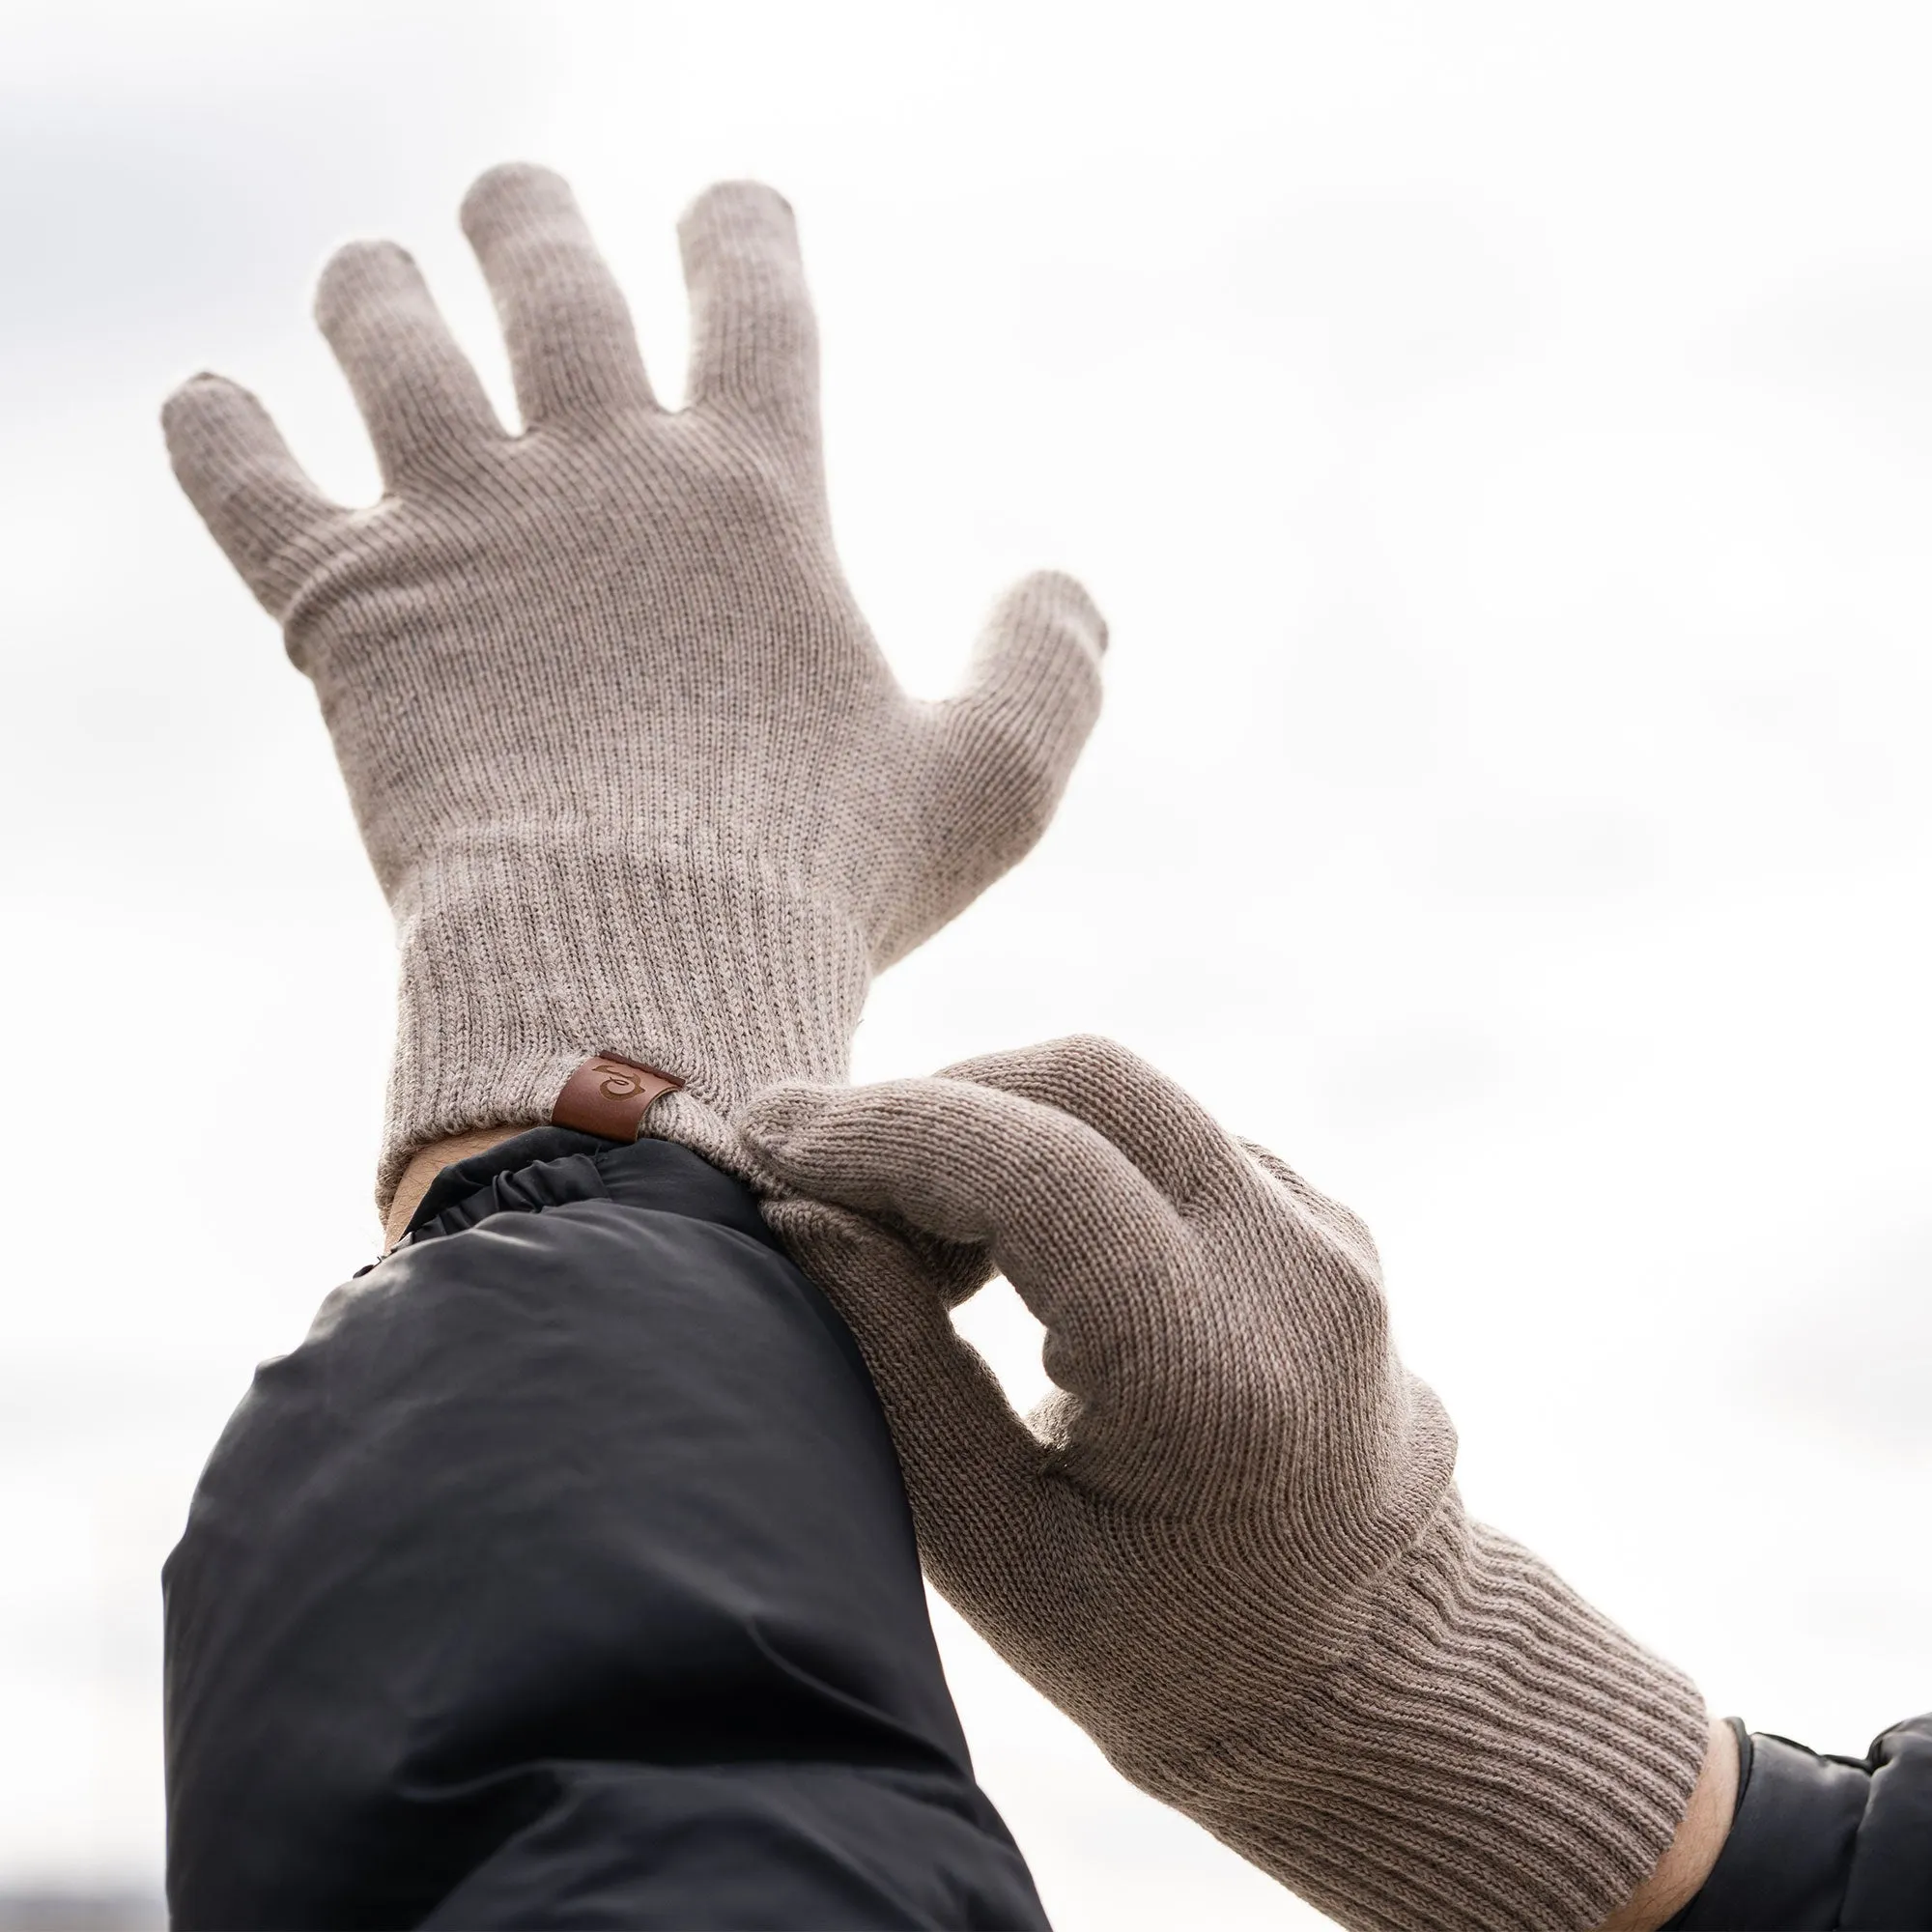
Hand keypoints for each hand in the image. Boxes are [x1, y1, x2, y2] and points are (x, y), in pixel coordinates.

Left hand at [164, 165, 1104, 1206]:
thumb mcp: (986, 788)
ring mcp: (465, 522)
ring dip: (375, 288)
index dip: (741, 230)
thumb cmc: (818, 890)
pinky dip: (218, 432)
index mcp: (752, 495)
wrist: (632, 966)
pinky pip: (246, 478)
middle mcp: (601, 469)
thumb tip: (1075, 587)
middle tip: (513, 203)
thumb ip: (1050, 676)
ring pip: (386, 332)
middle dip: (529, 219)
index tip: (726, 201)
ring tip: (375, 278)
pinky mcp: (346, 602)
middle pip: (549, 274)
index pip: (753, 299)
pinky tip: (211, 403)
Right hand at [744, 1036, 1709, 1931]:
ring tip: (906, 1234)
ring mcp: (1324, 1231)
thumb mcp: (996, 1550)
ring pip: (1123, 1093)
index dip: (886, 1134)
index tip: (767, 1139)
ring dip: (988, 1124)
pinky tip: (1000, 1243)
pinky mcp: (1315, 1216)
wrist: (1365, 1672)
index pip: (1040, 1174)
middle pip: (1087, 1085)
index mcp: (1219, 1377)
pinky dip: (1055, 1149)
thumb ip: (895, 1368)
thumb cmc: (1162, 1647)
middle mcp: (1298, 1272)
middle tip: (817, 1175)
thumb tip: (795, 1211)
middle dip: (928, 1106)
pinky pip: (1162, 1132)